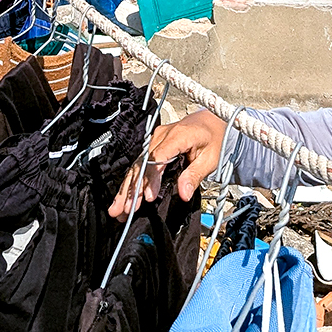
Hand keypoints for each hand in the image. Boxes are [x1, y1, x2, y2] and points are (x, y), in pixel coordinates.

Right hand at [110, 109, 227, 218]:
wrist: (212, 121)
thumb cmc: (214, 138)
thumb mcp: (211, 158)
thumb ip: (195, 175)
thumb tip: (183, 194)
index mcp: (178, 135)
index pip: (158, 157)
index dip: (151, 178)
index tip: (148, 197)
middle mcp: (162, 136)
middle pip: (142, 163)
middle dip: (132, 188)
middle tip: (126, 209)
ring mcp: (155, 140)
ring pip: (137, 166)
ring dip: (127, 188)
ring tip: (118, 209)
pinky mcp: (152, 146)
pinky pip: (140, 165)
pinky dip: (131, 182)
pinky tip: (123, 198)